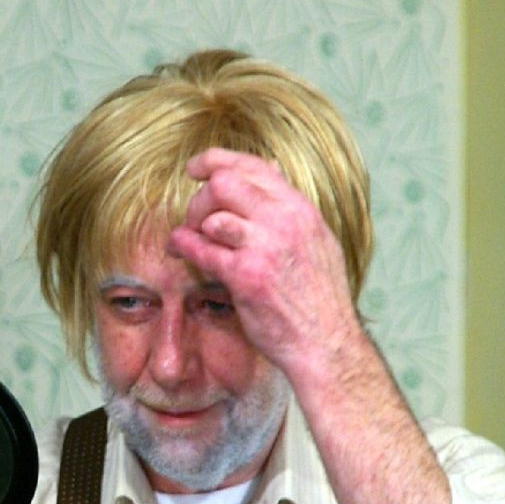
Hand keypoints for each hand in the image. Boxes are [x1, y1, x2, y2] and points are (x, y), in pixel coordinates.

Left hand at [167, 148, 362, 382]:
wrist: (326, 343)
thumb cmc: (320, 299)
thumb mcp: (318, 241)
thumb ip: (292, 209)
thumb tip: (273, 170)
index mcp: (301, 209)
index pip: (254, 166)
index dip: (217, 161)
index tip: (196, 168)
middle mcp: (284, 221)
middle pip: (225, 183)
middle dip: (201, 198)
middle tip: (194, 220)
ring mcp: (264, 248)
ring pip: (212, 213)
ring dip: (192, 223)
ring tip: (188, 240)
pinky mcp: (246, 277)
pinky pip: (203, 249)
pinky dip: (183, 244)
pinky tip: (177, 249)